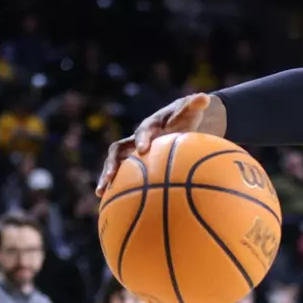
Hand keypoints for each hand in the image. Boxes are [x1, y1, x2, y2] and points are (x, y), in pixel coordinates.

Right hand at [96, 93, 213, 195]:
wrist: (178, 122)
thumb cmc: (186, 117)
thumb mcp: (192, 111)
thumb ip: (195, 105)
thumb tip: (203, 98)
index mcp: (151, 126)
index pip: (144, 131)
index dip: (142, 139)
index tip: (143, 150)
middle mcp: (136, 138)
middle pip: (118, 150)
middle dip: (112, 163)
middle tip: (109, 177)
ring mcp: (133, 151)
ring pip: (116, 164)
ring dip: (107, 177)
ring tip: (99, 193)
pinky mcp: (135, 162)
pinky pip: (124, 175)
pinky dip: (119, 187)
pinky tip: (114, 204)